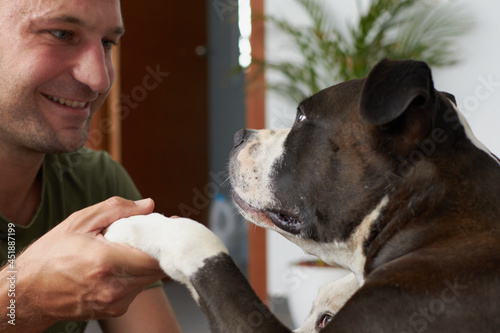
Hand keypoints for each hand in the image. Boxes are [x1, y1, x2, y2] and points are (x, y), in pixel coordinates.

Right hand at [0, 197, 164, 330]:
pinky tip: (121, 265)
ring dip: (147, 262)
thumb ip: (118, 209)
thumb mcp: (80, 222)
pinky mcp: (115, 310)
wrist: (28, 291)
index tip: (171, 227)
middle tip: (154, 233)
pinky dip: (135, 275)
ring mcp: (115, 302)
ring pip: (148, 279)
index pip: (155, 257)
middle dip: (159, 250)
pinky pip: (137, 289)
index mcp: (106, 262)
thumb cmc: (51, 255)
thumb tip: (148, 205)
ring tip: (131, 248)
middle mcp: (114, 287)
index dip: (167, 241)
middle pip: (157, 269)